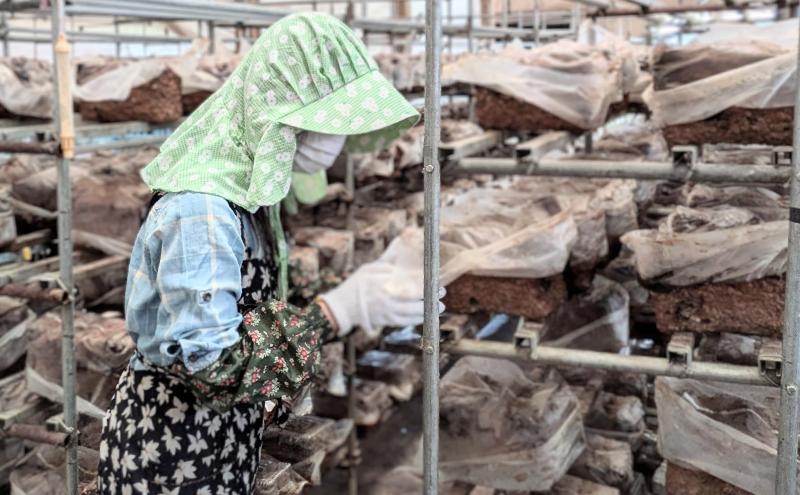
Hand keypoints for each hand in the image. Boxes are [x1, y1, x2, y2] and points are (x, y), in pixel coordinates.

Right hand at [319, 262, 443, 336]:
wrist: (342, 307)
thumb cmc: (356, 285)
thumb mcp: (370, 269)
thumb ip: (388, 264)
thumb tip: (404, 253)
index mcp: (385, 283)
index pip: (411, 284)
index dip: (427, 284)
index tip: (437, 281)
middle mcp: (388, 299)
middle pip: (416, 299)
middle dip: (432, 297)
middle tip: (443, 293)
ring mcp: (388, 312)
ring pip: (414, 313)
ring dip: (430, 311)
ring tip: (441, 307)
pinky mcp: (387, 322)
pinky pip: (407, 322)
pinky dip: (418, 319)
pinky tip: (427, 316)